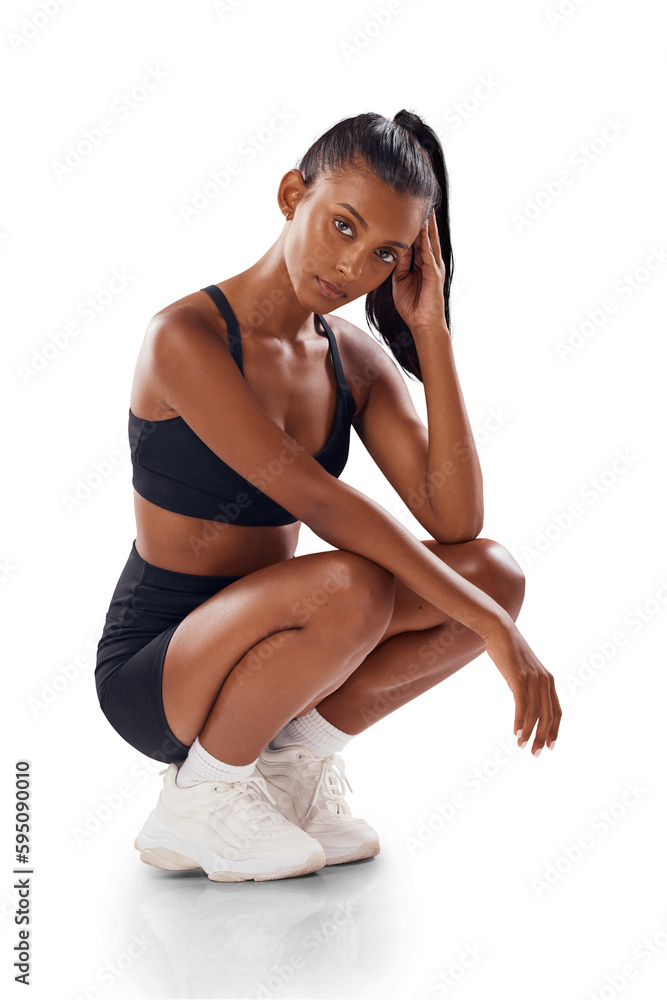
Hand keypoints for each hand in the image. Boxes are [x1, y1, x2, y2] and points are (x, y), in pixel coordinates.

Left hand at [391, 210, 448, 333]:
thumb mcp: (400, 280)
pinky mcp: (434, 274)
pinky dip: (426, 241)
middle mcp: (430, 262)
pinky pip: (429, 254)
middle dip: (424, 220)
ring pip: (429, 241)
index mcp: (421, 263)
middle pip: (426, 236)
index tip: (406, 210)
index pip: (417, 240)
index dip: (413, 226)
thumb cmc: (412, 305)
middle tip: (421, 201)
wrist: (422, 324)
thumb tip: (395, 249)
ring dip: (427, 225)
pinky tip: (423, 229)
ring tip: (424, 208)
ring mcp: (434, 267)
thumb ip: (399, 265)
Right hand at [483, 619, 561, 754]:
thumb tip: (523, 700)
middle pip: (548, 716)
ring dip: (529, 733)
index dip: (555, 730)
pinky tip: (516, 733)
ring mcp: (533, 679)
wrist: (500, 630)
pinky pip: (522, 705)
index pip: (557, 711)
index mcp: (548, 681)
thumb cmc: (508, 651)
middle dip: (543, 737)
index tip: (550, 746)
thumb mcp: (523, 670)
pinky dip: (520, 722)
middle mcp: (545, 681)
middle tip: (536, 753)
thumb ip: (527, 685)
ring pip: (535, 714)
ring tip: (522, 746)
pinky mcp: (519, 678)